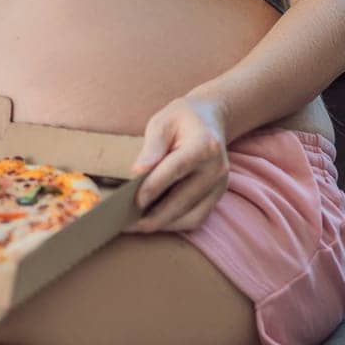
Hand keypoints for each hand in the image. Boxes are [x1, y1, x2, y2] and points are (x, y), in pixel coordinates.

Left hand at [124, 95, 229, 233]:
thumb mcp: (163, 122)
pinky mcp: (217, 197)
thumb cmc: (182, 119)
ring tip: (135, 225)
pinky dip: (174, 224)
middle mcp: (216, 168)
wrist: (210, 119)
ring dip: (162, 224)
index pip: (176, 169)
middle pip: (182, 200)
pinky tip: (154, 221)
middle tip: (125, 222)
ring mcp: (220, 185)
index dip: (154, 187)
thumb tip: (137, 172)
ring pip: (190, 216)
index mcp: (204, 145)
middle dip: (153, 216)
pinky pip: (196, 219)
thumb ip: (151, 147)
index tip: (133, 200)